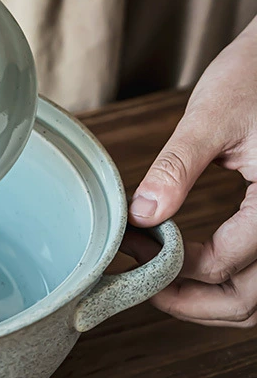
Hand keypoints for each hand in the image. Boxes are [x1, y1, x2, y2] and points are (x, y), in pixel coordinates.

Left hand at [127, 17, 256, 326]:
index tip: (133, 252)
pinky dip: (236, 279)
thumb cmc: (256, 74)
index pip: (225, 263)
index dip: (173, 268)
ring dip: (216, 300)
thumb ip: (176, 170)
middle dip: (194, 304)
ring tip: (166, 281)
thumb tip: (142, 217)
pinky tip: (197, 262)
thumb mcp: (211, 117)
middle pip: (252, 300)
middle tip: (145, 287)